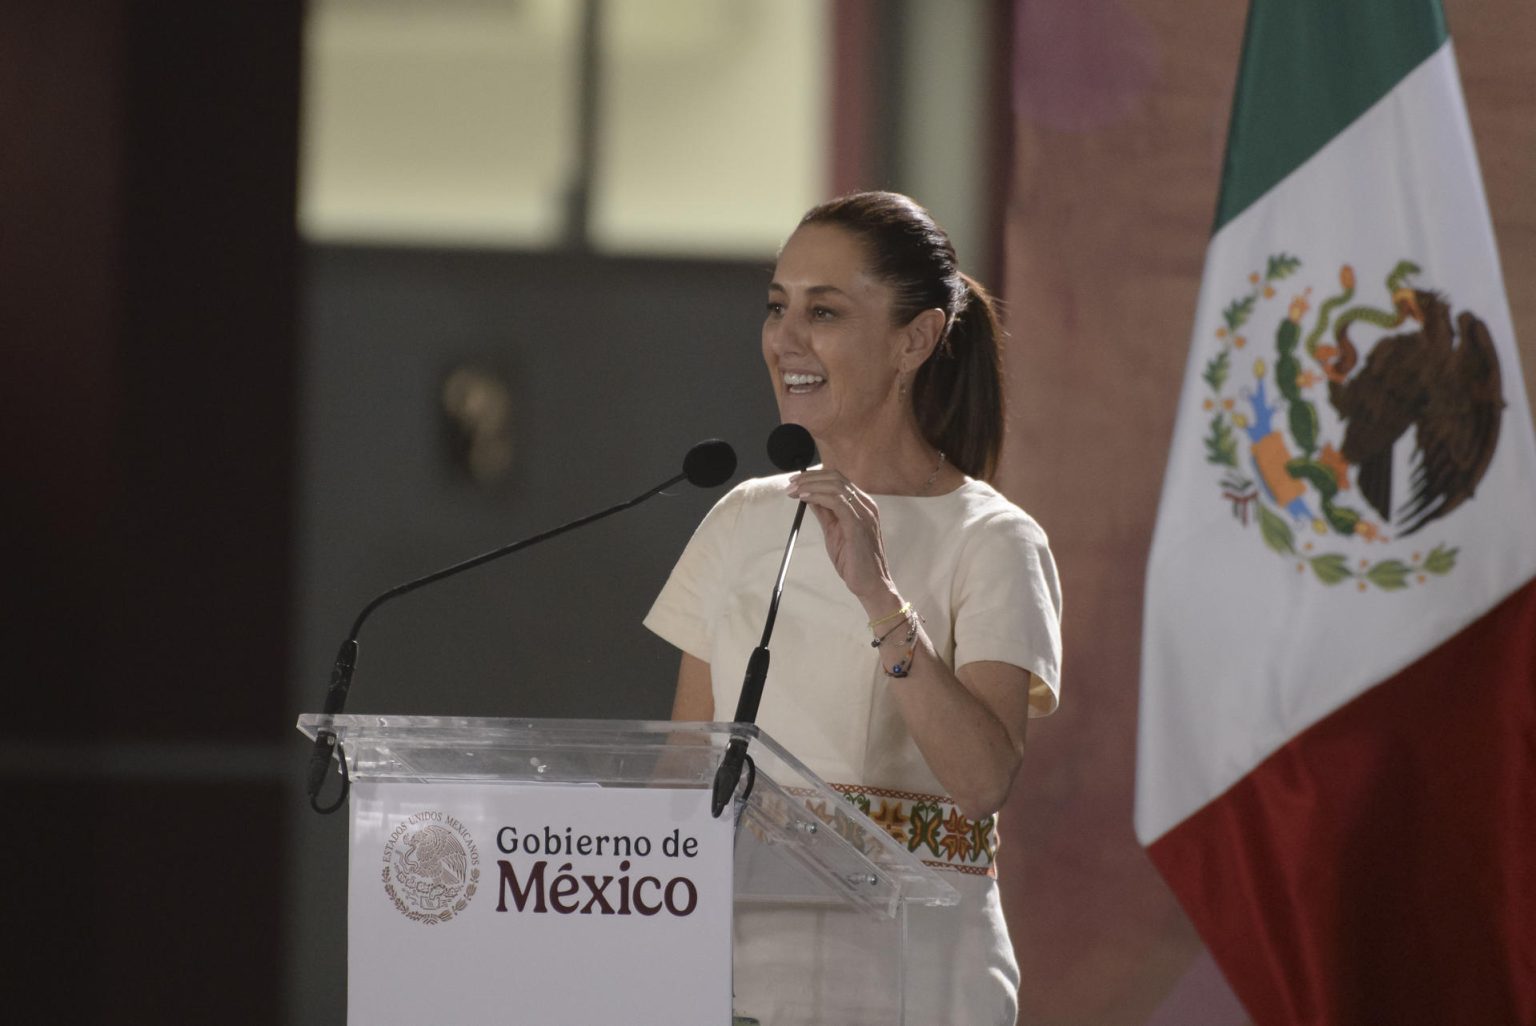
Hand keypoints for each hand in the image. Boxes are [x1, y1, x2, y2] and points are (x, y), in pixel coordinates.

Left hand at [787, 469, 896, 608]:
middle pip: (836, 478)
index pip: (838, 479)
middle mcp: (866, 505)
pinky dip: (818, 496)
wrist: (871, 583)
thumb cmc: (854, 560)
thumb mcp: (834, 531)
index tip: (795, 481)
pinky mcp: (859, 524)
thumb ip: (825, 513)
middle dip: (809, 478)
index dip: (815, 476)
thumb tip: (809, 497)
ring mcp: (864, 513)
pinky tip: (805, 498)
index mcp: (862, 505)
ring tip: (794, 490)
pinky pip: (837, 502)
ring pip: (836, 486)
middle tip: (790, 483)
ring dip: (811, 485)